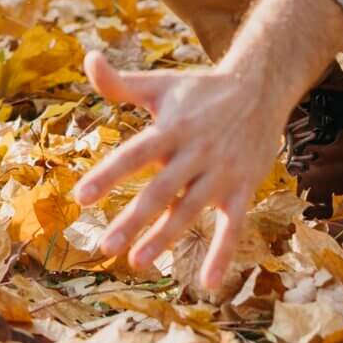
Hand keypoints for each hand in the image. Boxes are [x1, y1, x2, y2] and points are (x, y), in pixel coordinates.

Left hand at [73, 52, 291, 293]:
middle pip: (160, 190)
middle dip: (133, 219)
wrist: (260, 87)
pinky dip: (223, 254)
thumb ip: (122, 83)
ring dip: (165, 238)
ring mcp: (220, 173)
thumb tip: (88, 59)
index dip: (109, 174)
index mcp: (171, 128)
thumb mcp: (161, 84)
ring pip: (191, 210)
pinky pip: (233, 226)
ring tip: (138, 262)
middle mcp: (195, 152)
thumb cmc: (200, 91)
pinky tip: (208, 284)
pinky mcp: (243, 188)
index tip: (82, 197)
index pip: (135, 153)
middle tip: (105, 245)